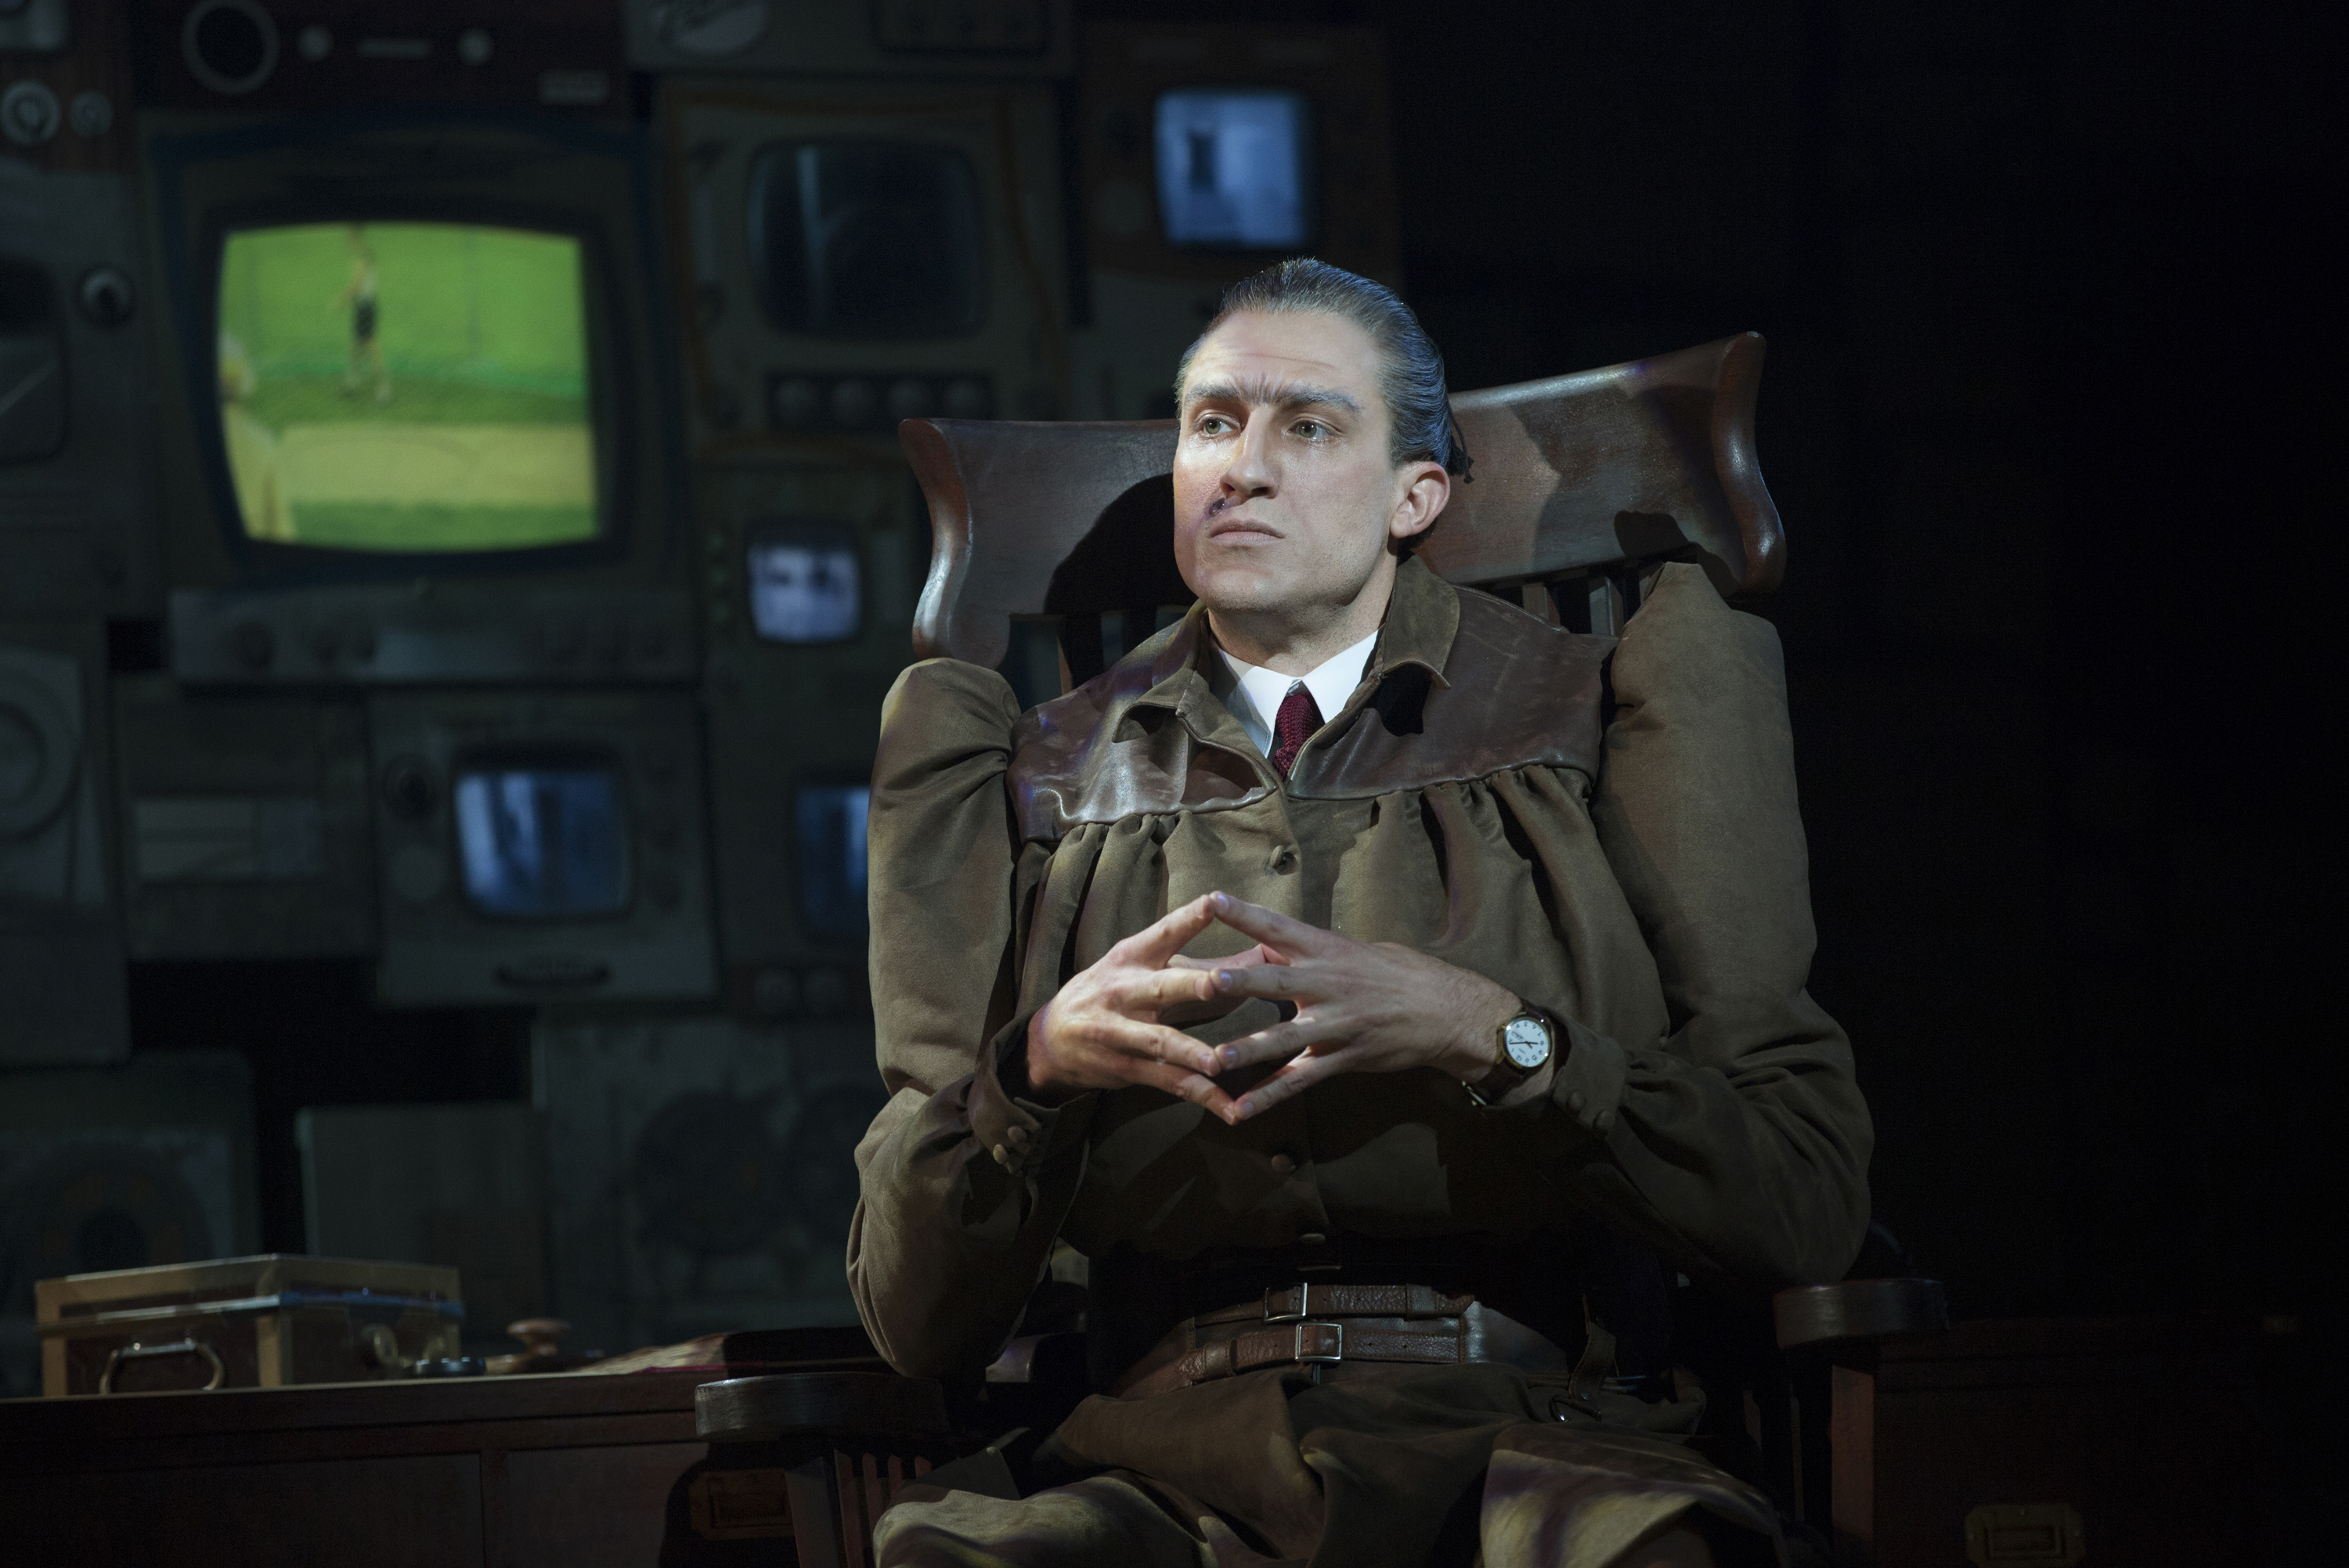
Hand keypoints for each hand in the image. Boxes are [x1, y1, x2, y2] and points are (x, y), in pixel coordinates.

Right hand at [1023, 895, 1240, 1117]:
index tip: (1214, 901)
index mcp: (1130, 958)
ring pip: (1159, 1041)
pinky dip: (1200, 1095)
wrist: (1049, 1039)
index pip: (1162, 933)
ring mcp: (1120, 1032)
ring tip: (1217, 1063)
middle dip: (1189, 985)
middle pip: (1162, 986)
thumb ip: (1194, 960)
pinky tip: (1230, 1108)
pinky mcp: (1124, 1068)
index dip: (1188, 918)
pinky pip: (1167, 1081)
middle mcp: (1123, 991)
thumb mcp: (1136, 965)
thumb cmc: (1109, 992)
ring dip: (1189, 1052)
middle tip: (1217, 984)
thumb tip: (1260, 950)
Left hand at [1200, 892, 1520, 1121]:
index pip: (1279, 927)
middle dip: (1241, 982)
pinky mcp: (1342, 1058)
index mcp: (1327, 949)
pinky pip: (1301, 1080)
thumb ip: (1312, 949)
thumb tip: (1269, 941)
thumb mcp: (1356, 949)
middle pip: (1277, 981)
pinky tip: (1240, 1111)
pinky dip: (1269, 1097)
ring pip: (1285, 1039)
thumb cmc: (1400, 973)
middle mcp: (1328, 984)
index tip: (1211, 901)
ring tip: (1215, 1059)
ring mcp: (1336, 1024)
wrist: (1448, 1011)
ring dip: (1249, 1050)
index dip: (1244, 914)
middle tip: (1206, 981)